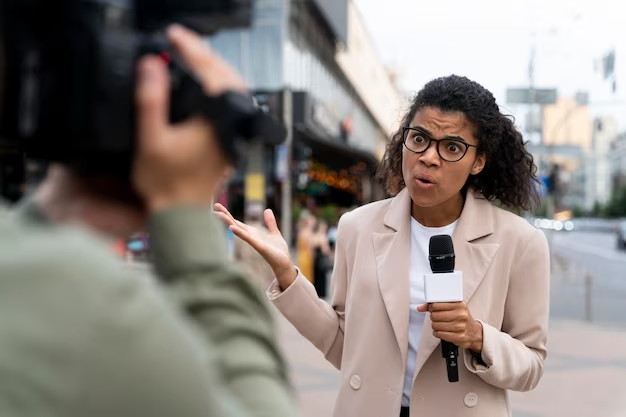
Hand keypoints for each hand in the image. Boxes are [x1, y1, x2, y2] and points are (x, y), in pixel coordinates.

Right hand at [133, 24, 246, 212]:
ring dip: (214, 70)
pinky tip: (202, 87)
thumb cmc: (166, 183)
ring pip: (232, 90)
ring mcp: (232, 133)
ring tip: (192, 58)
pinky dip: (217, 89)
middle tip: (182, 42)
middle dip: (205, 55)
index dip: (191, 49)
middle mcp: (230, 125)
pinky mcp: (228, 140)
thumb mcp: (150, 139)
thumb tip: (151, 65)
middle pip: (227, 76)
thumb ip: (150, 101)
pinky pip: (230, 105)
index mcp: (216, 122)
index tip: (173, 36)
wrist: (181, 213)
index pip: (210, 72)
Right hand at [213, 203, 296, 289]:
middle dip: (225, 215)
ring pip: (238, 229)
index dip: (228, 214)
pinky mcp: (259, 246)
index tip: (218, 206)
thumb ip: (270, 222)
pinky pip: (247, 238)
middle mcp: (250, 236)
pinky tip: (231, 227)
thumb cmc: (278, 251)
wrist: (284, 262)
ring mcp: (253, 241)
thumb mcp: (274, 232)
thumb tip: (267, 210)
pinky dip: (239, 232)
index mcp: (252, 232)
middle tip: (215, 206)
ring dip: (228, 221)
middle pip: (235, 223)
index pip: (237, 221)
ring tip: (218, 214)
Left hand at [417, 302, 482, 352]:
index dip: (431, 308)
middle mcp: (461, 315)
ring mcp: (460, 326)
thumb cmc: (461, 318)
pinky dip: (437, 333)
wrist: (474, 333)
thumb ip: (436, 306)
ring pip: (436, 325)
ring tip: (440, 325)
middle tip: (437, 318)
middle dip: (433, 317)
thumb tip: (420, 307)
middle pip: (434, 316)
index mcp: (459, 305)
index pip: (436, 305)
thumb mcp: (453, 308)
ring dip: (435, 326)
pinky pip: (439, 334)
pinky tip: (441, 331)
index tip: (433, 309)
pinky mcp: (459, 337)